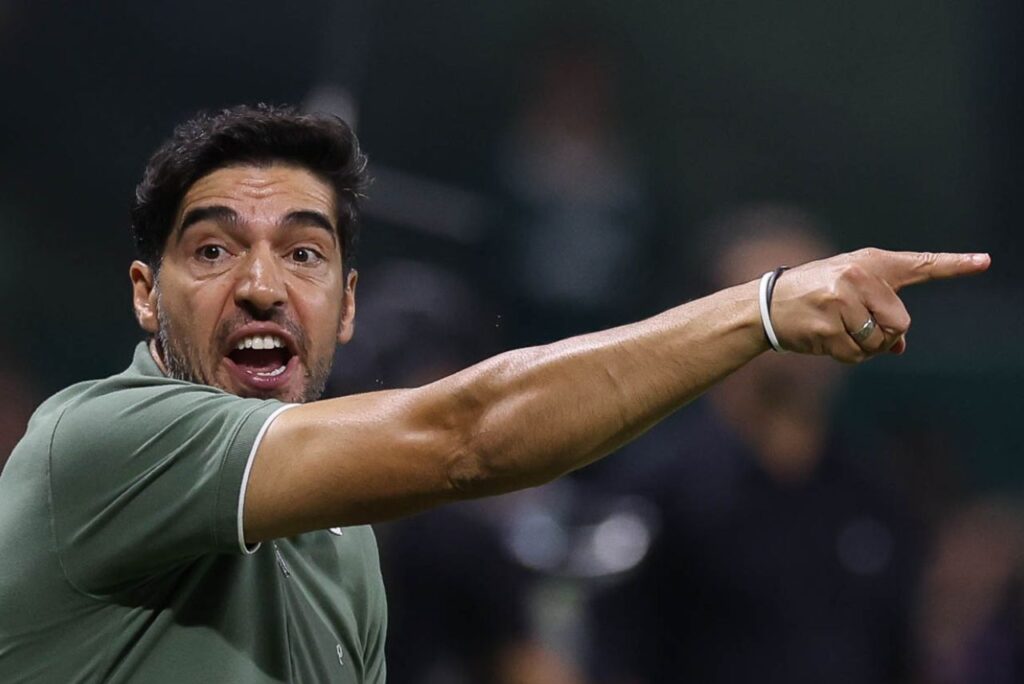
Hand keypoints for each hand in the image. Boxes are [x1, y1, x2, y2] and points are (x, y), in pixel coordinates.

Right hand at [770, 248, 989, 361]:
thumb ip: (880, 311)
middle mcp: (858, 276)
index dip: (954, 265)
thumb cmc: (813, 296)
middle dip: (883, 333)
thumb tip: (899, 346)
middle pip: (901, 321)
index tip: (985, 261)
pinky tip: (825, 340)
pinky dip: (845, 355)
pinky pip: (856, 355)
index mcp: (869, 262)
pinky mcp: (828, 325)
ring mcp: (842, 300)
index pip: (919, 264)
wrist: (766, 304)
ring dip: (863, 347)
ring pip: (879, 341)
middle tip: (854, 325)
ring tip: (836, 330)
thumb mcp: (849, 293)